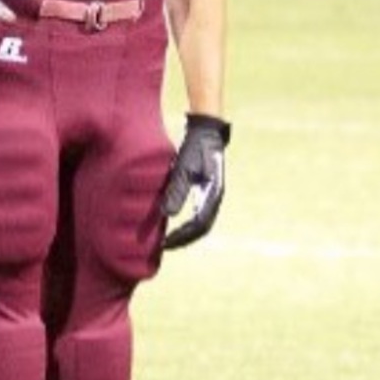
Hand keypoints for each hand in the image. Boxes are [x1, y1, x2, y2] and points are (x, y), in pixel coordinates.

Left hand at [161, 113, 230, 249]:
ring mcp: (211, 195)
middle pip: (201, 228)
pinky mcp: (206, 191)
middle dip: (184, 238)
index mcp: (212, 195)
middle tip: (165, 246)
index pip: (198, 225)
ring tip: (168, 239)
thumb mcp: (183, 169)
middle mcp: (214, 198)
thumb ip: (176, 191)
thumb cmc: (194, 149)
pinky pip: (199, 213)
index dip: (182, 237)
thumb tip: (168, 215)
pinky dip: (187, 222)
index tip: (166, 244)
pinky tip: (172, 222)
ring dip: (186, 232)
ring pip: (201, 222)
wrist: (206, 133)